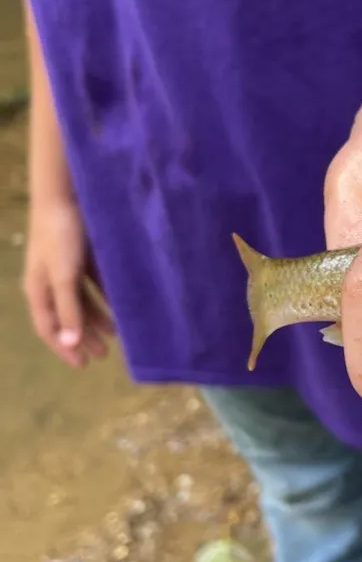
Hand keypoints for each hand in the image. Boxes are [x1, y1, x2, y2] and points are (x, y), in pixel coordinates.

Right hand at [22, 198, 113, 367]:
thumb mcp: (64, 276)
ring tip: (116, 335)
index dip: (64, 348)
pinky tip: (122, 306)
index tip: (82, 365)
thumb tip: (69, 343)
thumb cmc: (60, 236)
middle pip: (68, 317)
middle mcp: (51, 282)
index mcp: (39, 289)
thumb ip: (68, 308)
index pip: (49, 328)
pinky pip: (95, 284)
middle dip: (84, 337)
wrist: (66, 197)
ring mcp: (68, 269)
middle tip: (104, 355)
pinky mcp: (84, 256)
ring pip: (83, 302)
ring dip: (97, 319)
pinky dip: (107, 297)